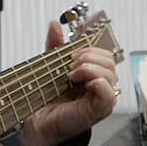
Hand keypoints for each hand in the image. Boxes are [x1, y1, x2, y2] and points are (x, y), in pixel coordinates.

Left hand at [19, 21, 117, 145]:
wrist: (36, 121)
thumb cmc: (46, 99)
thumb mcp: (51, 65)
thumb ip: (55, 45)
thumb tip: (55, 24)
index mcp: (93, 75)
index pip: (104, 54)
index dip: (90, 48)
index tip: (72, 53)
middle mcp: (101, 86)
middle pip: (110, 60)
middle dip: (88, 57)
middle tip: (70, 65)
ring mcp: (102, 98)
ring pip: (110, 72)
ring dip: (88, 68)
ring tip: (71, 76)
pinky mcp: (99, 110)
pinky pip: (109, 92)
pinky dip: (97, 82)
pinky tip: (83, 84)